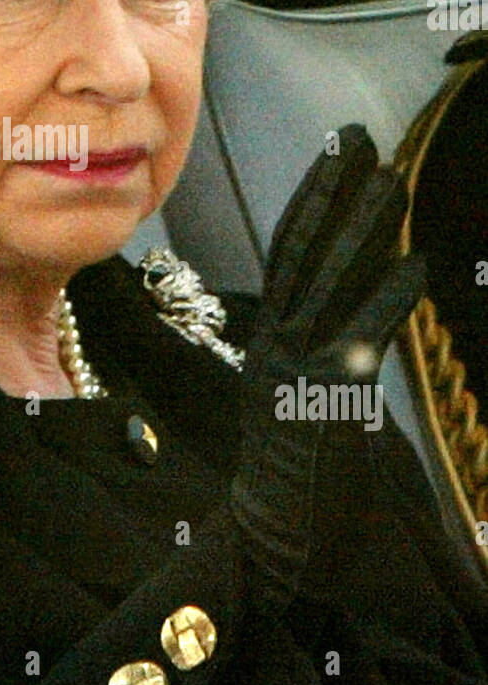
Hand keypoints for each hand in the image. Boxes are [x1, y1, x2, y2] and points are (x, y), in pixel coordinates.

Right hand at [229, 125, 426, 609]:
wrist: (279, 546)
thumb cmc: (302, 476)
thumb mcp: (301, 395)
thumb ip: (322, 344)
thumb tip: (361, 296)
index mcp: (268, 343)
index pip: (286, 255)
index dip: (310, 200)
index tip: (334, 153)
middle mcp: (275, 348)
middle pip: (304, 255)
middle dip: (333, 192)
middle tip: (358, 138)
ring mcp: (295, 373)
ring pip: (329, 285)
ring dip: (362, 229)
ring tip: (390, 179)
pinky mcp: (325, 403)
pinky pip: (360, 340)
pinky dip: (388, 299)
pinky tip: (416, 263)